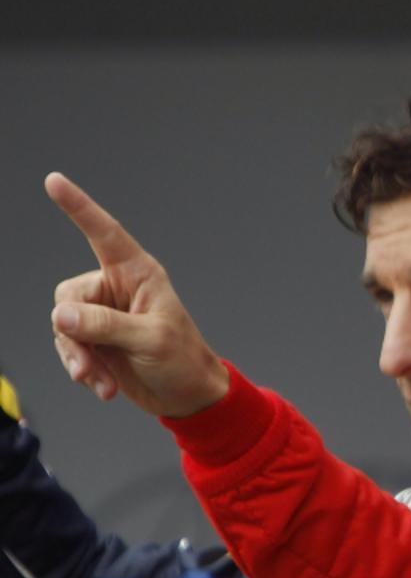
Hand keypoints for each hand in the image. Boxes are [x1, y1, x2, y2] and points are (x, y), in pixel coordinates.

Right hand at [46, 173, 228, 417]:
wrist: (188, 396)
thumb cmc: (183, 359)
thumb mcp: (150, 340)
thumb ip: (105, 326)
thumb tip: (62, 315)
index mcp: (138, 275)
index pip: (104, 234)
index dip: (79, 206)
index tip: (55, 182)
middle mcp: (117, 289)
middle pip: (69, 297)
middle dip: (74, 333)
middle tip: (89, 364)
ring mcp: (104, 316)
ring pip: (64, 326)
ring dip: (78, 357)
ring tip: (101, 381)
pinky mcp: (96, 340)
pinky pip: (70, 348)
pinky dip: (82, 369)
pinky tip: (104, 387)